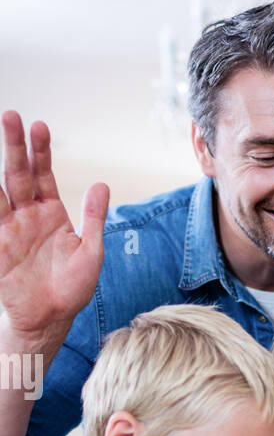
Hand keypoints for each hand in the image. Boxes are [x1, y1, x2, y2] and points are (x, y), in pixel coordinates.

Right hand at [0, 111, 108, 339]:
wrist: (50, 319)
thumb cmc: (72, 289)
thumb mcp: (91, 252)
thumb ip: (93, 218)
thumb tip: (101, 183)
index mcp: (52, 213)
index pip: (45, 174)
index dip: (41, 151)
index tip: (39, 126)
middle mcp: (28, 215)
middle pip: (19, 172)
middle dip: (15, 145)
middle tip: (12, 116)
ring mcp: (11, 228)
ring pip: (1, 188)